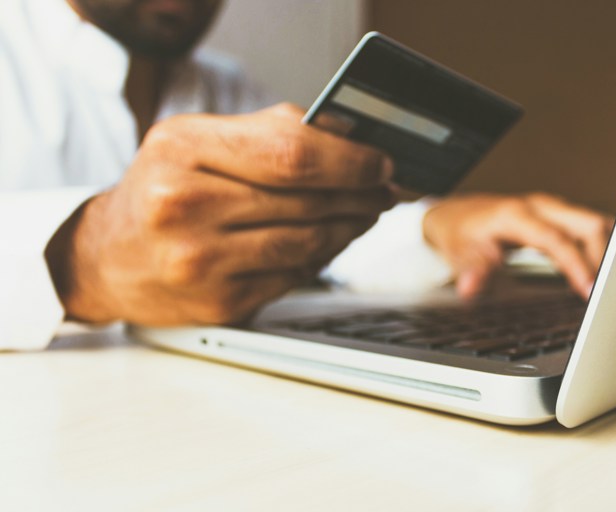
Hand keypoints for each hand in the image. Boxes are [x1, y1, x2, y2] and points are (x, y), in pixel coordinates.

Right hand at [46, 103, 394, 325]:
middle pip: (307, 200)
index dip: (350, 160)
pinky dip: (322, 257)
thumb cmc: (161, 190)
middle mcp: (184, 206)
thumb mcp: (196, 141)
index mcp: (182, 149)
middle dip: (361, 194)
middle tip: (385, 189)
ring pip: (308, 243)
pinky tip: (331, 241)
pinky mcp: (219, 303)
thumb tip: (349, 138)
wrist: (107, 257)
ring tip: (365, 212)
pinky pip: (294, 276)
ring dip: (350, 227)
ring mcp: (200, 262)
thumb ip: (269, 133)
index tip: (381, 162)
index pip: (292, 153)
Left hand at [422, 193, 613, 298]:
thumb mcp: (459, 252)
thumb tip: (470, 288)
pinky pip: (589, 229)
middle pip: (588, 224)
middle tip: (609, 293)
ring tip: (612, 286)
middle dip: (604, 257)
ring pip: (594, 223)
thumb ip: (471, 269)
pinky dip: (601, 248)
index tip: (589, 291)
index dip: (576, 265)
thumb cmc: (460, 233)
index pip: (557, 239)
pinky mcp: (558, 216)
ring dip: (607, 252)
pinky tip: (602, 272)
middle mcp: (540, 206)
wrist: (457, 214)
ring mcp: (552, 209)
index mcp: (517, 214)